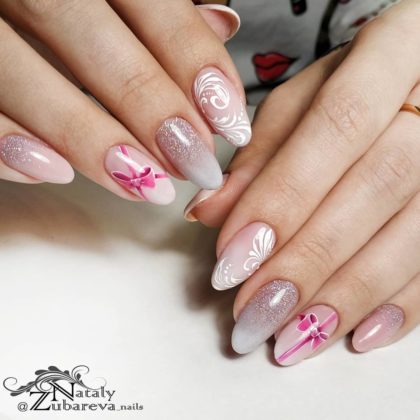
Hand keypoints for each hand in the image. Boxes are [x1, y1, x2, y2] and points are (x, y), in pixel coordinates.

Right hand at [0, 1, 248, 204]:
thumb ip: (159, 12)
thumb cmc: (56, 3)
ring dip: (86, 136)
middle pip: (87, 33)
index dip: (195, 63)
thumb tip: (221, 25)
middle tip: (192, 162)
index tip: (229, 121)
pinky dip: (5, 142)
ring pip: (18, 70)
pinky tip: (52, 171)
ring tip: (141, 183)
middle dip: (150, 106)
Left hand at [185, 0, 419, 363]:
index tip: (231, 260)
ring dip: (345, 297)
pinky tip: (356, 335)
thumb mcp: (306, 97)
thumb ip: (260, 152)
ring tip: (291, 337)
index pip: (335, 129)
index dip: (279, 200)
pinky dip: (400, 305)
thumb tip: (208, 211)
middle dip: (305, 262)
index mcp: (396, 54)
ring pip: (411, 236)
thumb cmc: (359, 84)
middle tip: (254, 314)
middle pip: (373, 189)